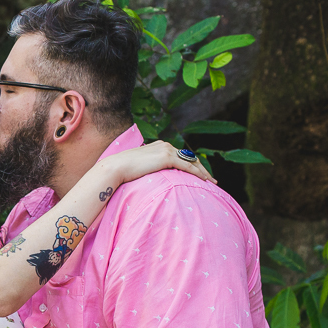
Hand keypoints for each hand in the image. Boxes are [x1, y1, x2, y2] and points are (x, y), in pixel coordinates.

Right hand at [98, 140, 215, 185]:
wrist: (115, 167)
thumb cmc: (122, 170)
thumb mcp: (138, 167)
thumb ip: (146, 168)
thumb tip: (146, 177)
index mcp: (159, 146)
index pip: (180, 155)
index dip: (191, 164)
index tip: (198, 174)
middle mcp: (165, 145)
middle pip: (189, 157)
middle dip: (201, 168)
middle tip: (210, 179)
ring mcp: (166, 150)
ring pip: (191, 161)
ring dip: (203, 172)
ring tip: (211, 182)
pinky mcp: (167, 158)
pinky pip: (187, 166)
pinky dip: (198, 173)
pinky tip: (204, 180)